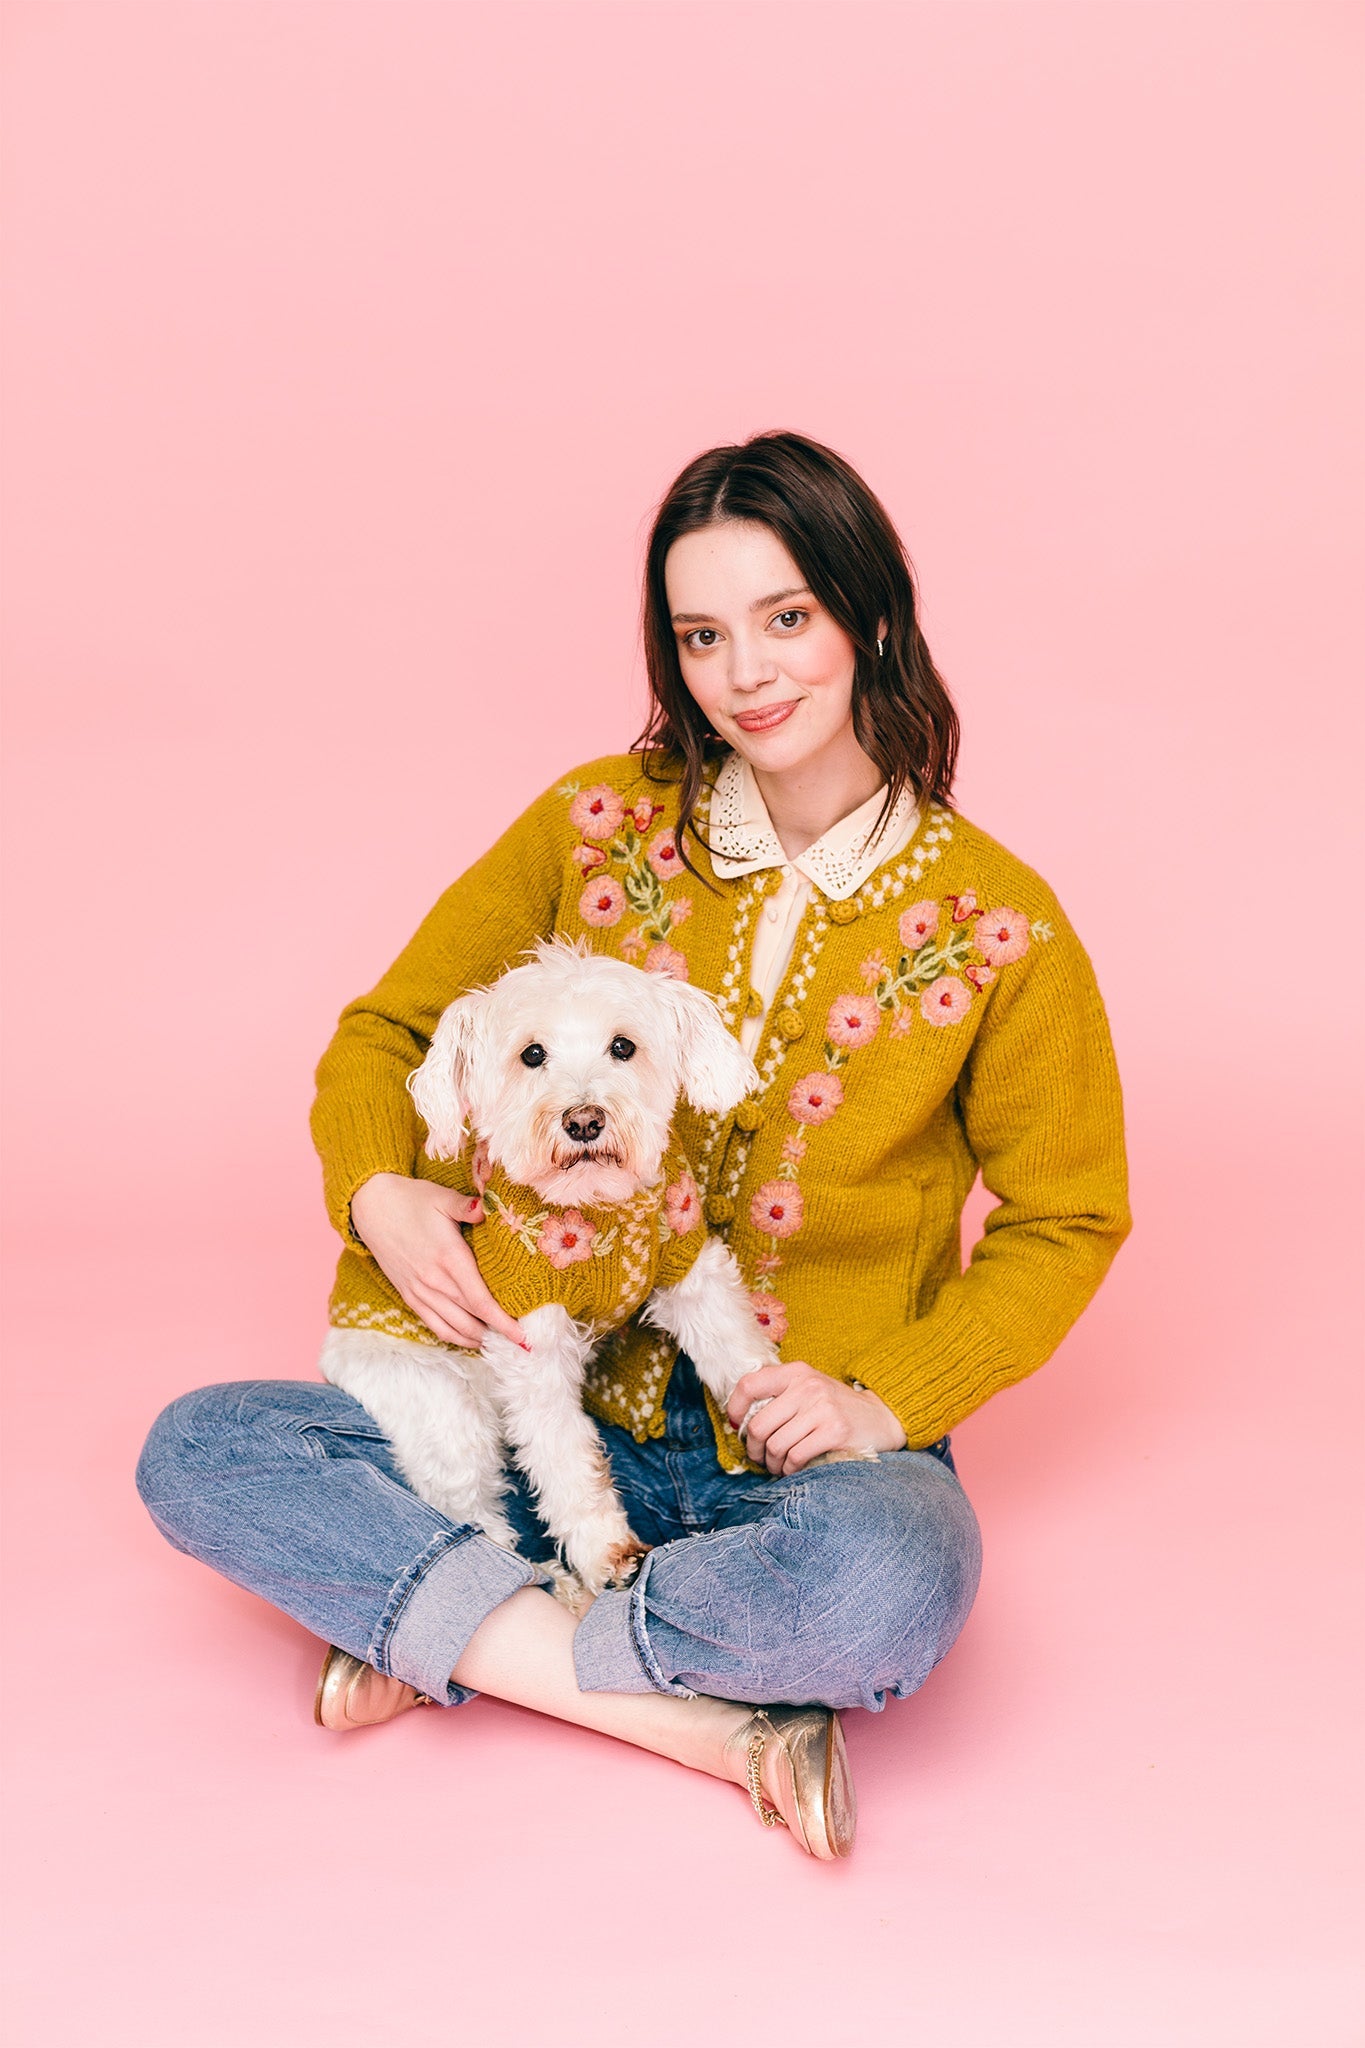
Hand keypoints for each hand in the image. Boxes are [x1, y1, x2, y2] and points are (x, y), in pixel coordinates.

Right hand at [348, 1172, 529, 1351]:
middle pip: (472, 1319)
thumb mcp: (442, 1197)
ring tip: (500, 1342)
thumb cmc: (411, 1200)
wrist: (371, 1207)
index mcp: (449, 1257)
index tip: (523, 1337)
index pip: (481, 1301)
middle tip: (521, 1341)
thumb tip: (491, 1207)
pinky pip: (434, 1326)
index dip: (504, 1323)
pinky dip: (454, 1337)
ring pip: (454, 1328)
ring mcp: (420, 1291)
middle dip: (498, 1333)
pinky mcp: (409, 1296)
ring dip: (478, 1339)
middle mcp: (435, 1280)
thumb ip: (469, 1206)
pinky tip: (471, 1339)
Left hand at [726, 1360, 907, 1475]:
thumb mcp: (808, 1389)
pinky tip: (792, 1469)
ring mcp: (822, 1408)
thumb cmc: (836, 1407)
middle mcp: (807, 1387)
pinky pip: (796, 1457)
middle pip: (759, 1425)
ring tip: (776, 1466)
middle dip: (753, 1448)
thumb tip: (740, 1420)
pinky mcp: (834, 1431)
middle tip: (758, 1457)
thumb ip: (779, 1396)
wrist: (880, 1417)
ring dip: (771, 1463)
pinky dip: (789, 1469)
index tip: (736, 1426)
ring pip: (775, 1445)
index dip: (734, 1408)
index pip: (749, 1384)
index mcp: (796, 1372)